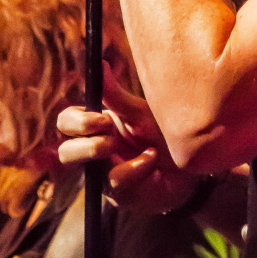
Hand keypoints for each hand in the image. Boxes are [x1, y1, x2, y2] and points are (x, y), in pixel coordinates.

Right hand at [57, 66, 198, 212]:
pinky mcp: (120, 195)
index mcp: (97, 129)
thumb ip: (115, 94)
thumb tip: (100, 62)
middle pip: (65, 152)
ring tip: (122, 145)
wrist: (192, 164)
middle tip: (109, 134)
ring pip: (85, 171)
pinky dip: (135, 167)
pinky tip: (151, 158)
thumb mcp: (139, 111)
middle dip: (84, 142)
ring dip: (99, 153)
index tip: (102, 117)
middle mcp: (96, 154)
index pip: (67, 123)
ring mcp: (105, 176)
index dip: (77, 121)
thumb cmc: (163, 135)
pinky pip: (115, 182)